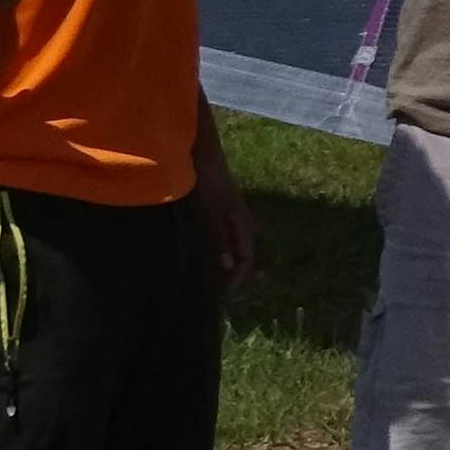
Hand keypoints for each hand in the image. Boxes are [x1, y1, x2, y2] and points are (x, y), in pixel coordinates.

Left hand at [190, 163, 259, 288]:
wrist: (203, 153)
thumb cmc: (208, 183)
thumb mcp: (212, 213)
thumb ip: (220, 239)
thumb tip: (227, 266)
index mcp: (243, 224)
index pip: (246, 259)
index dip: (238, 278)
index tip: (225, 296)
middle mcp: (241, 222)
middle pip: (243, 254)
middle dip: (236, 274)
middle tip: (223, 293)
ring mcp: (232, 216)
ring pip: (234, 247)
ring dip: (227, 263)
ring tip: (216, 279)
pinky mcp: (221, 211)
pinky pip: (225, 238)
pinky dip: (220, 250)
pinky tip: (210, 255)